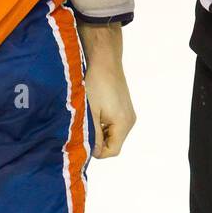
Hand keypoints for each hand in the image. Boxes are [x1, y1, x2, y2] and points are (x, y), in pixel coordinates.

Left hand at [76, 21, 135, 157]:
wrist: (104, 60)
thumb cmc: (95, 84)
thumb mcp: (90, 113)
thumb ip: (92, 135)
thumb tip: (92, 152)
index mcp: (123, 124)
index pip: (112, 151)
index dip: (96, 150)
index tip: (82, 139)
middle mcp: (130, 120)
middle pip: (113, 143)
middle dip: (97, 139)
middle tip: (82, 127)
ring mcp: (128, 113)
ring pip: (112, 133)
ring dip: (98, 130)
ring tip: (86, 117)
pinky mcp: (124, 106)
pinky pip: (113, 123)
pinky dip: (102, 122)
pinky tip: (93, 110)